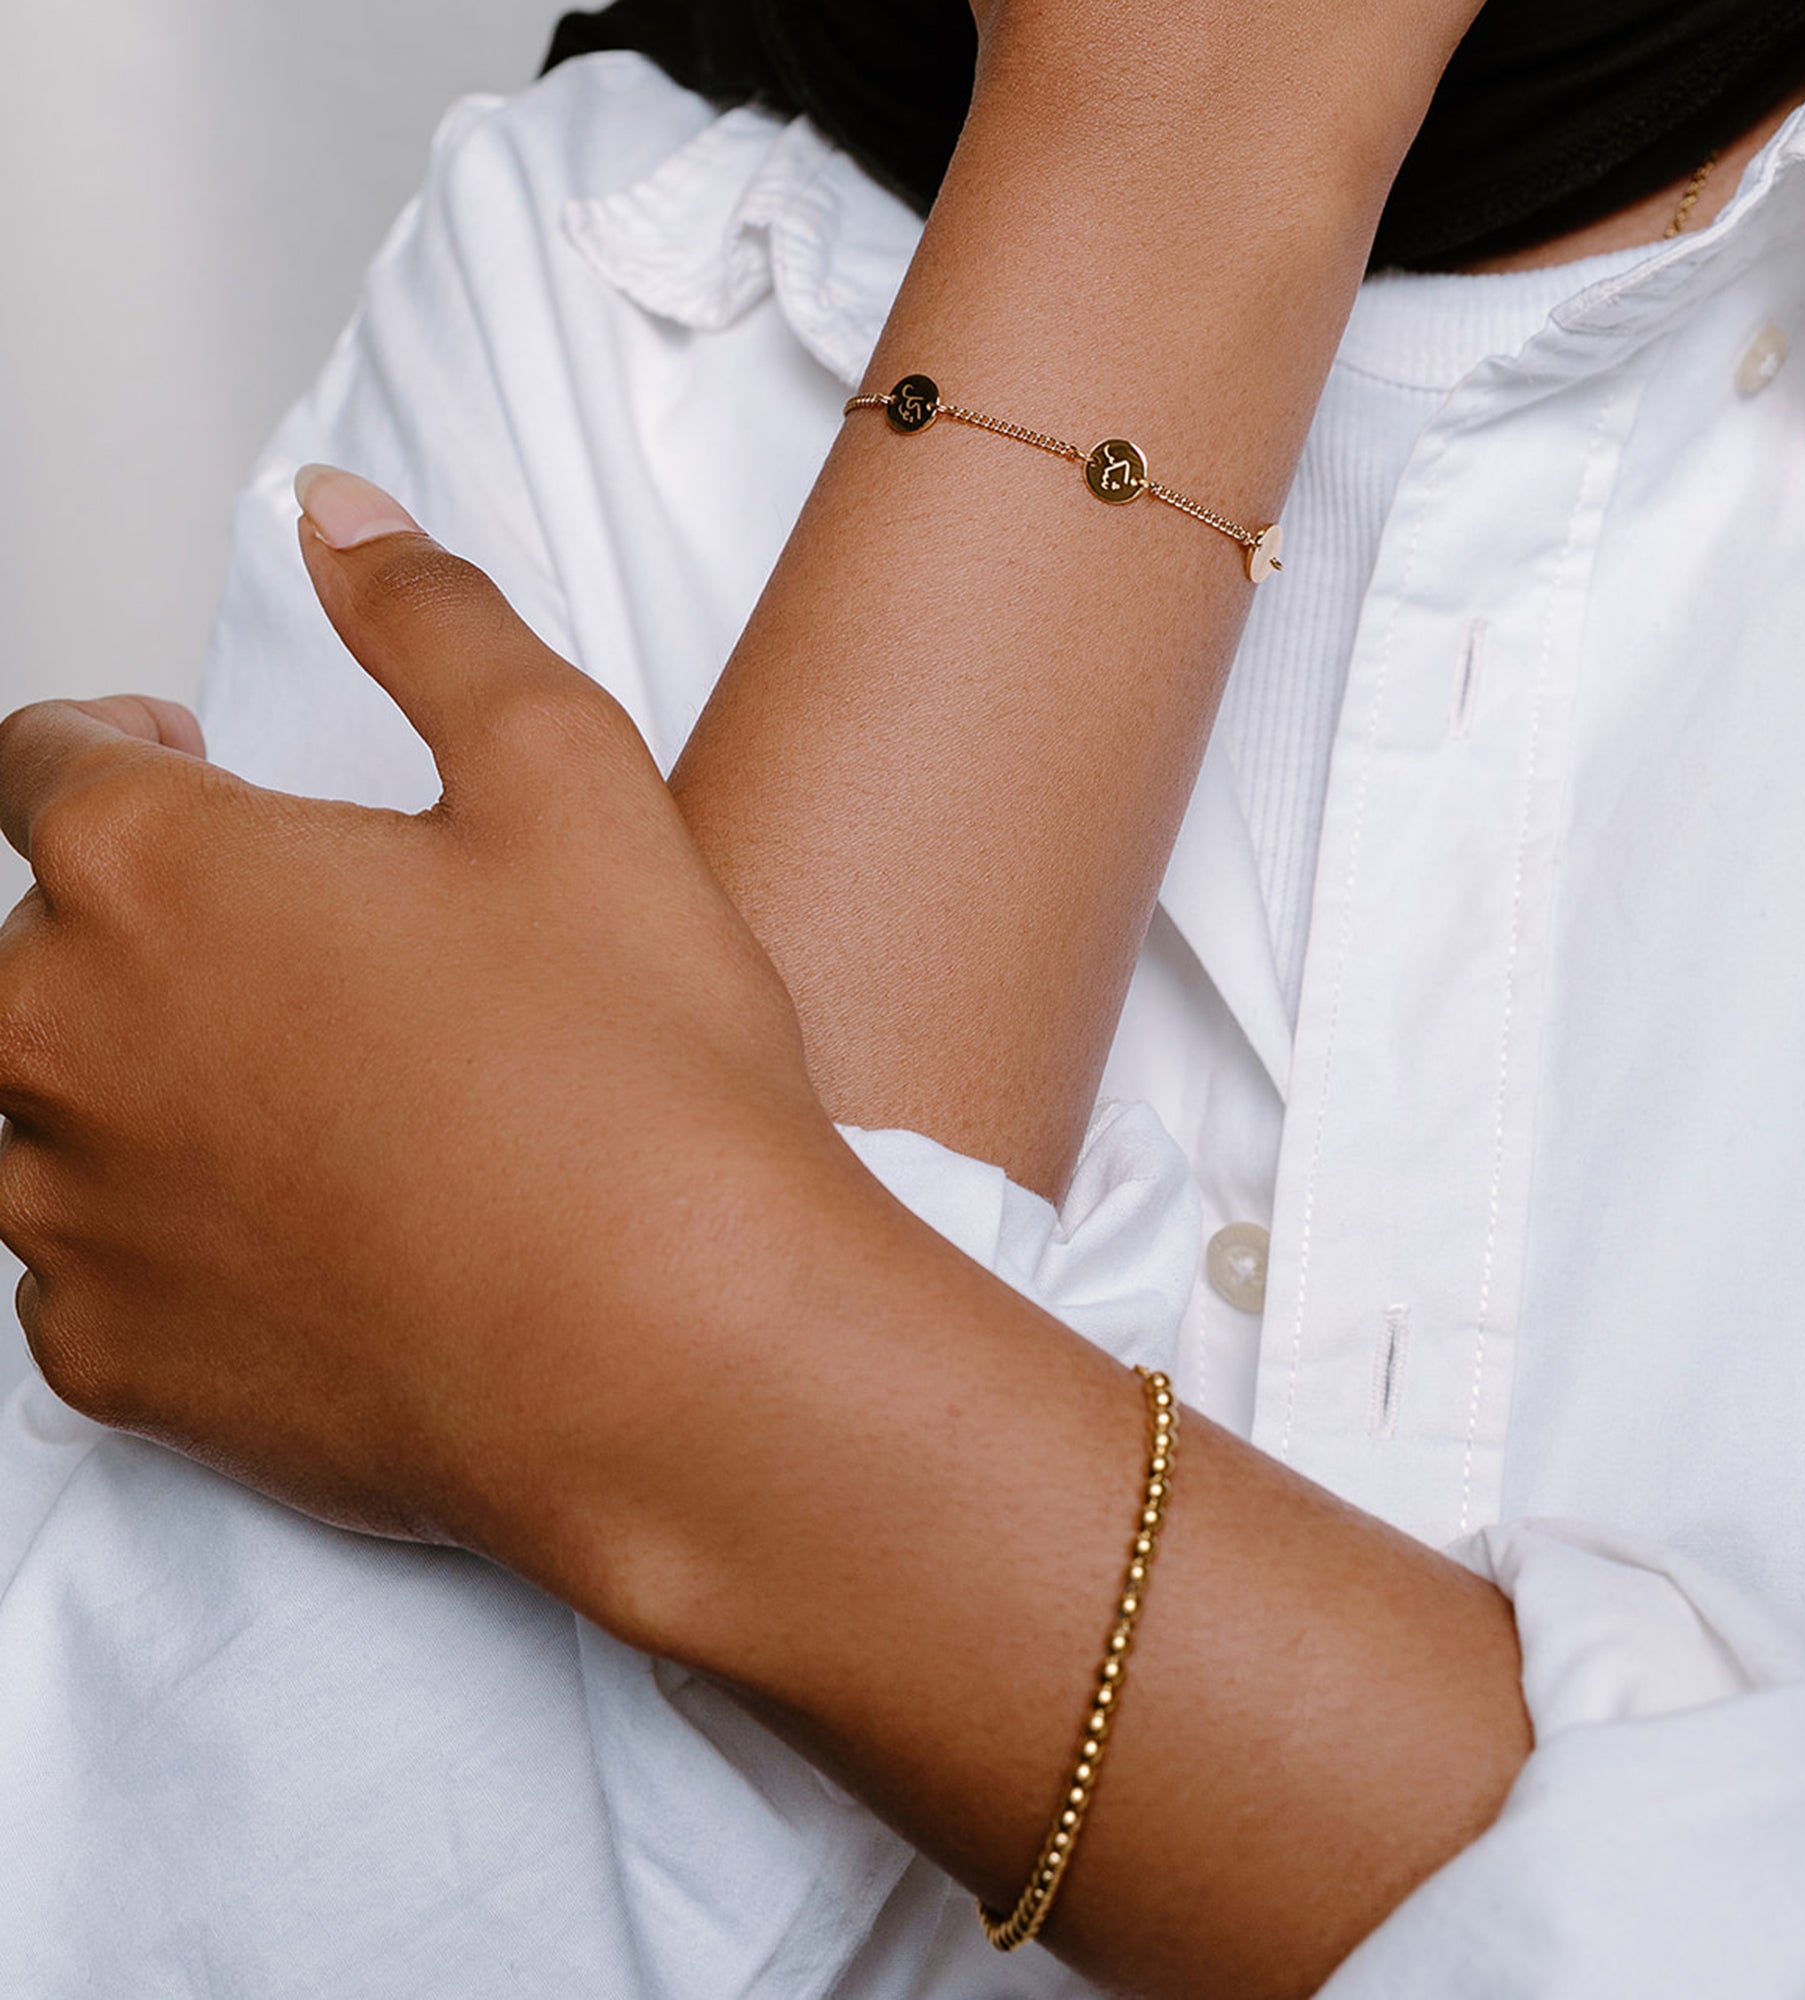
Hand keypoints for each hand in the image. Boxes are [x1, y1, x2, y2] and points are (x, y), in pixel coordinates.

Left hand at [0, 468, 854, 1625]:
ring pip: (25, 1116)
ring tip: (283, 1093)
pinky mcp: (121, 1363)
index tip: (173, 760)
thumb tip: (338, 518)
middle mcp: (65, 1039)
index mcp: (157, 871)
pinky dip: (147, 1235)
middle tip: (266, 936)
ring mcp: (77, 1217)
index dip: (106, 743)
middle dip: (123, 919)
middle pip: (22, 949)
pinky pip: (71, 1271)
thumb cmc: (632, 1073)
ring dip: (120, 1080)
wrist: (673, 1350)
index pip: (36, 763)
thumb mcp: (570, 774)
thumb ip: (432, 618)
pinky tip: (284, 1232)